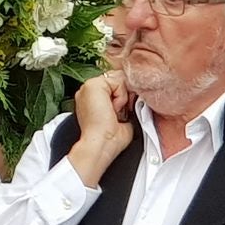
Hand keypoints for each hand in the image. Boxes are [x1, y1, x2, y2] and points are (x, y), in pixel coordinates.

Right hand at [69, 71, 133, 187]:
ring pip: (119, 79)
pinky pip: (118, 82)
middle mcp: (89, 91)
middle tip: (119, 114)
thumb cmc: (110, 138)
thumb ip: (123, 102)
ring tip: (115, 113)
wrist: (100, 145)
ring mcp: (89, 87)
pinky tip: (113, 110)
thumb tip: (135, 94)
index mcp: (92, 98)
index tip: (122, 114)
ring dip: (123, 98)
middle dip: (125, 95)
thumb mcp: (119, 116)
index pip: (115, 85)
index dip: (124, 97)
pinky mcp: (93, 85)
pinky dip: (121, 97)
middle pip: (118, 80)